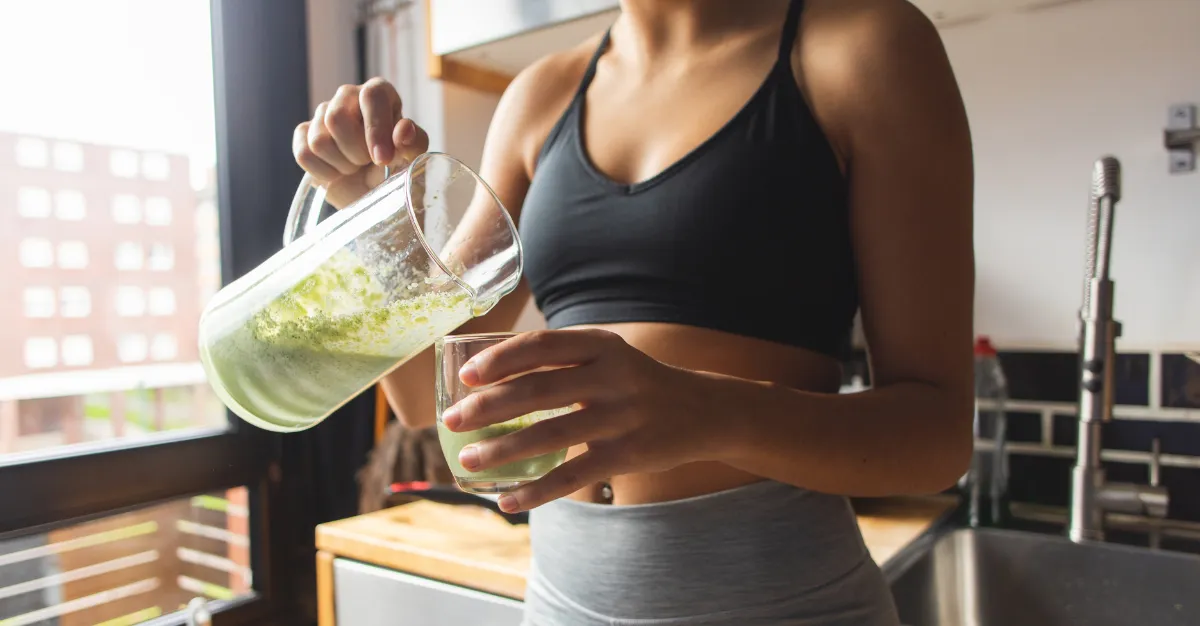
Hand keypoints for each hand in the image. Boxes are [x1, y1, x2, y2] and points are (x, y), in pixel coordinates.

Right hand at [293, 78, 430, 207]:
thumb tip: (403, 130)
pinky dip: (324, 173)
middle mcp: (348, 96)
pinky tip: (337, 172)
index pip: (372, 96)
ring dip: (341, 165)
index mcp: (379, 93)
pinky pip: (304, 154)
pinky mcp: (304, 133)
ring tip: (355, 166)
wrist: (371, 189)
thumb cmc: (395, 167)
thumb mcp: (412, 158)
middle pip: (336, 118)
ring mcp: (323, 113)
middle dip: (355, 152)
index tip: (382, 159)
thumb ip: (413, 142)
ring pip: (319, 141)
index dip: (375, 129)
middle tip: (368, 162)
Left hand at [440, 329, 739, 511]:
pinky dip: (536, 491)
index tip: (466, 376)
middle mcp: (612, 377)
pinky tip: (507, 500)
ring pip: (549, 435)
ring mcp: (621, 417)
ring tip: (468, 461)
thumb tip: (487, 379)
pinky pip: (572, 476)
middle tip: (451, 421)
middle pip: (538, 390)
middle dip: (487, 407)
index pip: (542, 346)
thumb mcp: (608, 356)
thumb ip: (562, 361)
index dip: (500, 359)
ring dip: (502, 450)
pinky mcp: (628, 456)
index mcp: (602, 345)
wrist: (704, 411)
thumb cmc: (637, 382)